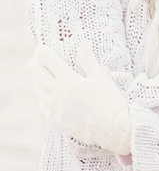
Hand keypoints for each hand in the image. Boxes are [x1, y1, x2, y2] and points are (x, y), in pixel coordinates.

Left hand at [27, 40, 131, 154]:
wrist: (112, 130)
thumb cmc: (109, 101)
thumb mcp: (100, 77)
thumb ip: (88, 59)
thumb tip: (84, 41)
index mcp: (69, 81)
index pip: (48, 61)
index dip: (42, 52)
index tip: (41, 48)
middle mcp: (58, 94)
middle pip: (37, 74)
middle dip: (34, 64)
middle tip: (34, 60)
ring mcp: (55, 109)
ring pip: (38, 90)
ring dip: (36, 80)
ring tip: (38, 75)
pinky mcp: (56, 122)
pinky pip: (42, 107)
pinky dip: (42, 98)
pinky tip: (45, 96)